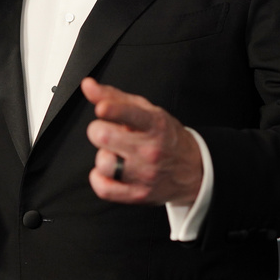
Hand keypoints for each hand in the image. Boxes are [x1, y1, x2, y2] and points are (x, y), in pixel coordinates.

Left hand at [82, 77, 202, 205]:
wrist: (192, 169)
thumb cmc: (164, 135)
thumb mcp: (146, 111)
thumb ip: (114, 97)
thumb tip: (87, 85)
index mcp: (154, 124)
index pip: (131, 115)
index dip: (113, 110)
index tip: (102, 108)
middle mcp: (150, 149)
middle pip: (104, 136)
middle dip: (98, 130)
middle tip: (107, 131)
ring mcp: (145, 174)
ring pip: (103, 163)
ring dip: (103, 156)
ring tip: (114, 153)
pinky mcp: (138, 194)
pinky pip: (103, 188)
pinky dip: (98, 179)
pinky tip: (108, 171)